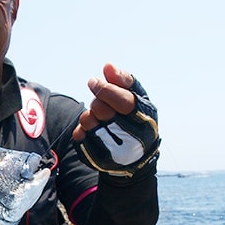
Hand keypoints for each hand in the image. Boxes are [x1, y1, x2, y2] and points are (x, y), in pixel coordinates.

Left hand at [72, 63, 159, 177]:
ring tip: (99, 118)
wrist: (134, 155)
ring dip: (89, 114)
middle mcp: (131, 138)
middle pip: (102, 110)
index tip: (93, 81)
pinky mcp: (96, 158)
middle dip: (98, 101)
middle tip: (101, 102)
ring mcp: (113, 150)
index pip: (123, 102)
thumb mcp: (137, 97)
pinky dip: (82, 128)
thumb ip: (124, 81)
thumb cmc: (136, 118)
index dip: (105, 89)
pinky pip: (79, 135)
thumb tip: (108, 66)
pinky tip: (93, 130)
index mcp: (145, 119)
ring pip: (88, 121)